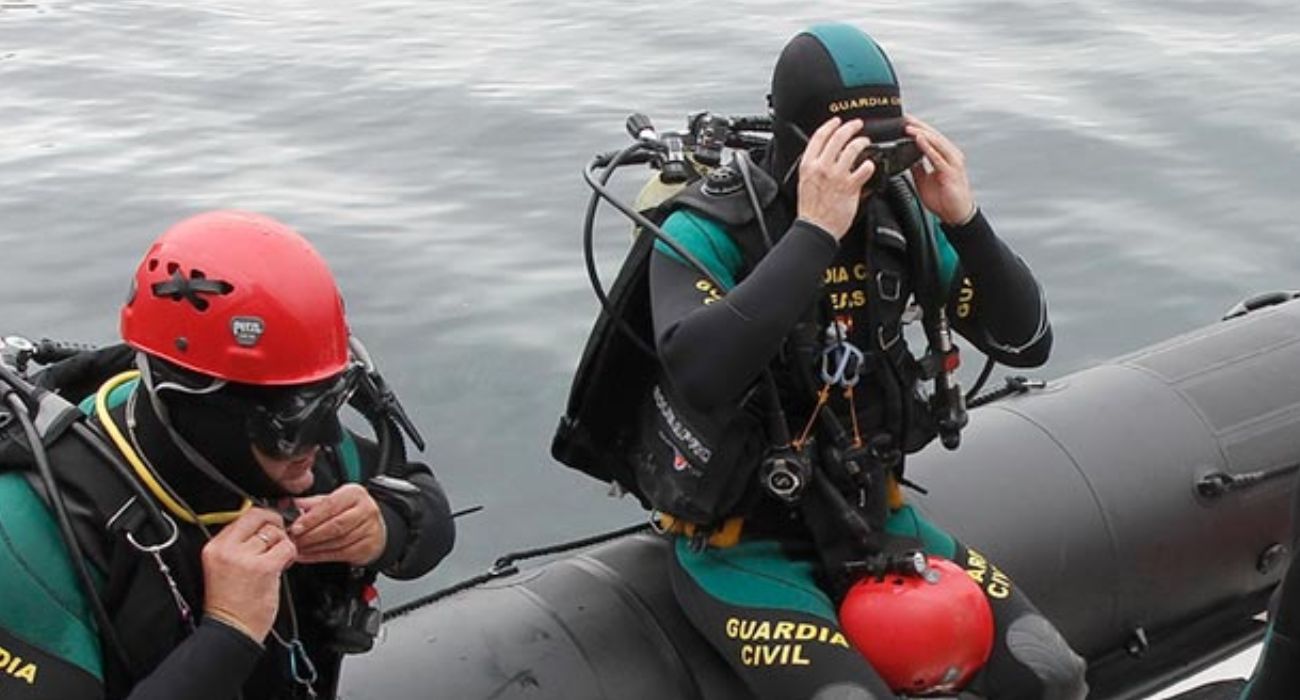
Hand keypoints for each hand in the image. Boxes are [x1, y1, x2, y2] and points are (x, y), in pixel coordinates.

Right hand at [201, 508, 295, 641]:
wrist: (231, 630)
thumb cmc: (231, 603)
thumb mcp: (224, 567)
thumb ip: (240, 545)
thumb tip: (264, 526)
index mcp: (214, 547)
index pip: (243, 515)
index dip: (262, 519)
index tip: (269, 527)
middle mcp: (226, 549)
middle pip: (260, 517)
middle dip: (275, 526)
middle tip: (278, 542)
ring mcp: (245, 558)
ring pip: (276, 533)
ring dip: (282, 545)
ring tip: (276, 561)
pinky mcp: (263, 568)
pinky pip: (286, 548)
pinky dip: (290, 555)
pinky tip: (283, 566)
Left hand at [289, 483, 386, 565]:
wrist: (373, 525)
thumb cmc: (349, 511)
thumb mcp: (332, 500)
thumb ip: (311, 503)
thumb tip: (287, 504)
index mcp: (354, 494)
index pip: (331, 505)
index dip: (311, 518)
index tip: (295, 527)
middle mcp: (366, 510)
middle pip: (336, 525)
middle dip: (311, 534)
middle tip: (293, 540)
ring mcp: (369, 529)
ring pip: (338, 541)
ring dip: (314, 547)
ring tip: (298, 548)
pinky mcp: (368, 547)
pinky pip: (340, 554)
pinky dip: (320, 556)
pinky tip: (307, 555)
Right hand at [796, 117, 875, 239]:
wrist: (816, 229)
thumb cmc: (811, 211)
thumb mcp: (804, 183)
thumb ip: (813, 168)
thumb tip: (823, 157)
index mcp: (808, 166)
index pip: (819, 137)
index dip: (830, 125)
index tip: (837, 121)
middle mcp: (822, 168)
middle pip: (838, 138)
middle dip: (850, 127)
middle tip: (857, 125)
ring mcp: (837, 176)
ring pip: (853, 149)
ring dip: (862, 142)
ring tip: (866, 142)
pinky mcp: (850, 186)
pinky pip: (864, 169)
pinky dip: (869, 165)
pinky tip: (870, 165)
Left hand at [905, 114, 976, 224]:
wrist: (956, 215)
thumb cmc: (944, 198)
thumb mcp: (923, 180)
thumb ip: (917, 167)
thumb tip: (906, 157)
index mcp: (944, 156)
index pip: (930, 138)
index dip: (918, 128)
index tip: (904, 121)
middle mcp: (950, 156)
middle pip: (933, 136)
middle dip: (918, 126)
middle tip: (904, 118)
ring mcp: (952, 163)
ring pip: (936, 142)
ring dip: (922, 133)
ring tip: (908, 127)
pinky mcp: (951, 172)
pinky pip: (938, 157)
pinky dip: (928, 147)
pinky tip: (919, 140)